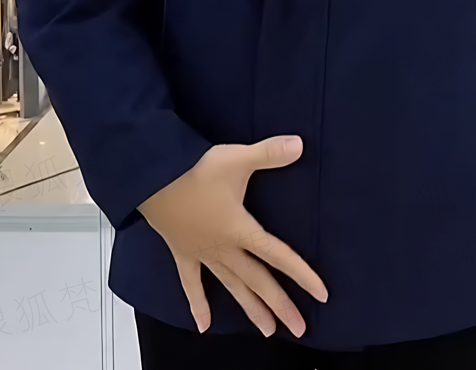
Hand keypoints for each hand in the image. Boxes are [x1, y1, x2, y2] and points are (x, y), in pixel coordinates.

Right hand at [137, 135, 327, 336]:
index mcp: (240, 229)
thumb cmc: (196, 169)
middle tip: (299, 329)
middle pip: (257, 281)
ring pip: (231, 286)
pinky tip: (203, 327)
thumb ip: (269, 153)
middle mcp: (224, 248)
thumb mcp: (237, 158)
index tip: (322, 294)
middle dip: (279, 305)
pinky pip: (190, 283)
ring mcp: (202, 253)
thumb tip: (300, 143)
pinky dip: (197, 305)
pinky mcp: (182, 252)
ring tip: (267, 331)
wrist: (152, 177)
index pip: (278, 255)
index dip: (302, 274)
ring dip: (250, 309)